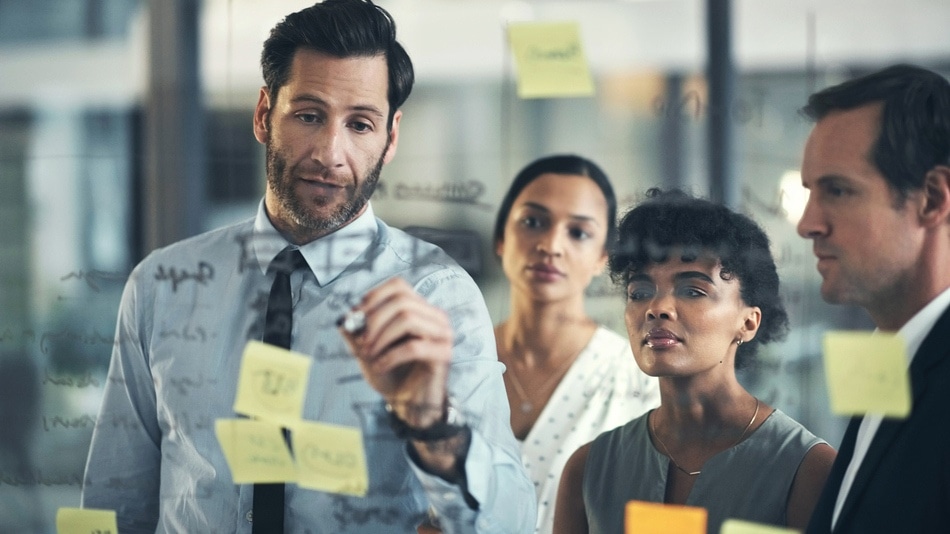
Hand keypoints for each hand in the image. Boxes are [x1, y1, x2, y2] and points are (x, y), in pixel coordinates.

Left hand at [338, 277, 452, 427]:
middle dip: (374, 320)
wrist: (408, 406)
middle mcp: (435, 317)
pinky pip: (413, 347)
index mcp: (419, 309)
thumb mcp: (367, 351)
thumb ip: (356, 333)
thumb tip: (345, 318)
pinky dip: (390, 356)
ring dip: (381, 338)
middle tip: (360, 342)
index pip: (398, 286)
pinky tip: (379, 367)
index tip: (356, 317)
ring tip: (368, 355)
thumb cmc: (392, 375)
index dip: (374, 297)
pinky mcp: (443, 355)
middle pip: (402, 301)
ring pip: (408, 319)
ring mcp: (442, 334)